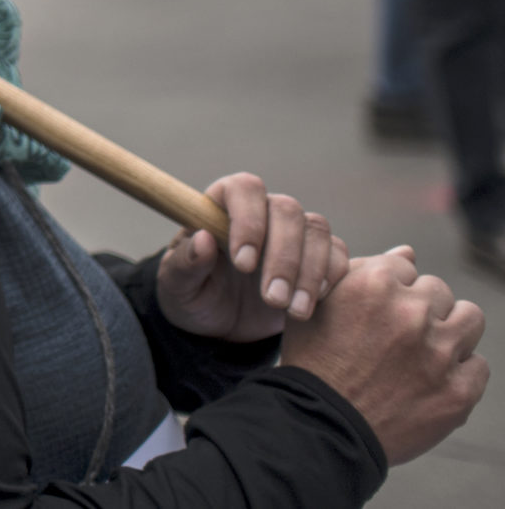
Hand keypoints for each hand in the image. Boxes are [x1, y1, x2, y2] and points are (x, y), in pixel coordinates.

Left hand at [157, 173, 345, 341]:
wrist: (220, 325)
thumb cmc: (193, 295)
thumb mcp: (177, 285)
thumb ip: (186, 262)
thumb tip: (203, 240)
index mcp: (221, 206)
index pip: (244, 189)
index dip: (248, 220)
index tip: (243, 263)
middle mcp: (262, 212)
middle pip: (287, 210)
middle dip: (283, 257)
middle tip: (272, 298)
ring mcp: (293, 233)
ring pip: (316, 231)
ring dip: (309, 271)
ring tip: (292, 310)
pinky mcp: (317, 259)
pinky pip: (337, 253)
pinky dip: (330, 277)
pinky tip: (312, 304)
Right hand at [282, 247, 486, 466]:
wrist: (322, 426)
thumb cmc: (315, 361)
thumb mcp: (318, 305)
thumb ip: (360, 271)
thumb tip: (408, 252)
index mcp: (374, 283)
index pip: (404, 266)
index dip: (391, 289)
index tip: (378, 312)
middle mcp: (412, 312)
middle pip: (438, 290)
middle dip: (421, 308)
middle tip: (400, 335)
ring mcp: (440, 352)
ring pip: (470, 318)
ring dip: (451, 330)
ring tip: (428, 349)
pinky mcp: (459, 391)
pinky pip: (479, 365)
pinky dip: (460, 371)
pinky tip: (433, 380)